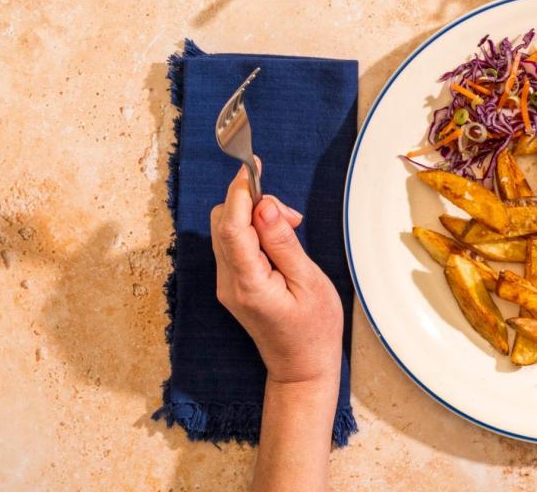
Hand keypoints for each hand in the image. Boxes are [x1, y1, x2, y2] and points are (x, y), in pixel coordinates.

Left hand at [210, 164, 343, 385]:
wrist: (302, 368)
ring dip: (254, 217)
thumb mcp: (308, 282)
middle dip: (251, 203)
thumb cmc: (313, 329)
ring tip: (291, 228)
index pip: (232, 227)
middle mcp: (229, 283)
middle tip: (291, 215)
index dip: (239, 193)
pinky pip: (234, 246)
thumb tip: (264, 208)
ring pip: (226, 231)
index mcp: (248, 284)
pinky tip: (279, 240)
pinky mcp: (233, 285)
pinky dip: (253, 231)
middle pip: (223, 224)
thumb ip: (283, 243)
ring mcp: (227, 286)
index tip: (252, 167)